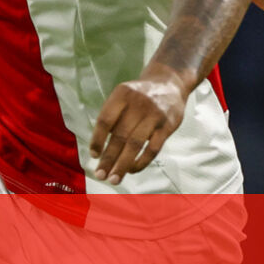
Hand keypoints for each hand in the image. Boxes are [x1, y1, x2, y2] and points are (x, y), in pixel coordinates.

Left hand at [89, 64, 187, 185]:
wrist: (170, 84)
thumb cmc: (139, 96)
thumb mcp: (123, 96)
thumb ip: (112, 117)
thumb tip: (100, 149)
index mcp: (122, 94)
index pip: (105, 120)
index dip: (97, 139)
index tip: (94, 155)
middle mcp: (138, 103)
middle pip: (120, 135)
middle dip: (108, 158)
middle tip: (100, 174)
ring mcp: (154, 115)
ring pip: (135, 144)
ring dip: (122, 164)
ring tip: (113, 179)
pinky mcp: (167, 126)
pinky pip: (153, 148)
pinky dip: (141, 162)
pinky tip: (131, 170)